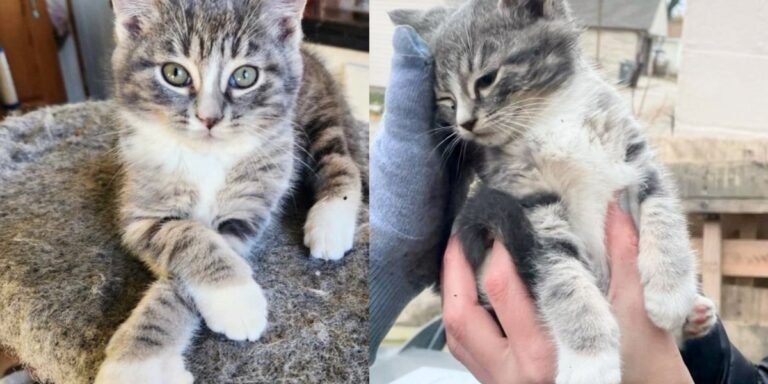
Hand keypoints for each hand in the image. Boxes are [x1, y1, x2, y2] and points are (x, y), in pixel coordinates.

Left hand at [441, 199, 694, 383]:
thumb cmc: (643, 365)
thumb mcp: (637, 313)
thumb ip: (623, 257)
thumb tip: (615, 207)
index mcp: (545, 355)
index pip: (502, 288)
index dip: (497, 247)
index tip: (503, 218)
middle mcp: (514, 373)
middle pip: (461, 312)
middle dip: (455, 267)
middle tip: (463, 231)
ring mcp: (501, 382)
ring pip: (455, 333)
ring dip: (451, 292)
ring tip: (460, 255)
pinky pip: (464, 348)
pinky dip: (460, 316)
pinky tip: (468, 290)